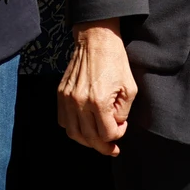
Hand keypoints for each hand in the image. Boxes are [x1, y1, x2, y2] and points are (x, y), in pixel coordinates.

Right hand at [59, 19, 138, 156]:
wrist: (96, 40)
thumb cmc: (116, 62)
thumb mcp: (129, 88)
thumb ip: (123, 112)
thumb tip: (115, 126)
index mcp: (98, 101)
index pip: (106, 134)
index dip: (117, 135)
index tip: (122, 126)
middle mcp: (79, 103)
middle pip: (89, 138)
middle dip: (103, 146)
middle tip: (112, 149)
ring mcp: (67, 99)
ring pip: (73, 133)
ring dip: (87, 141)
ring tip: (98, 141)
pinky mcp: (60, 94)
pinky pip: (63, 121)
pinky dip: (73, 129)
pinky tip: (84, 127)